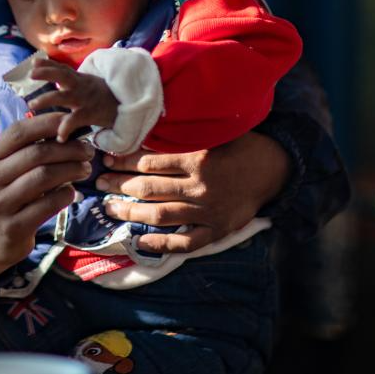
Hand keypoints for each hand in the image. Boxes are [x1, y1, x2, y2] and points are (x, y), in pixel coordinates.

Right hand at [0, 112, 94, 278]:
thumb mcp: (1, 171)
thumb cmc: (1, 196)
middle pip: (36, 153)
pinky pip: (48, 205)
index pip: (19, 131)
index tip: (72, 122)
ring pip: (44, 177)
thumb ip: (24, 151)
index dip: (49, 122)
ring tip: (85, 168)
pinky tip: (72, 192)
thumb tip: (65, 128)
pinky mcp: (14, 227)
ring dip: (71, 169)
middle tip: (88, 150)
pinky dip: (66, 194)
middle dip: (69, 148)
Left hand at [27, 57, 117, 141]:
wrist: (127, 106)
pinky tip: (58, 137)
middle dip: (46, 73)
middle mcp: (80, 86)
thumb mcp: (86, 84)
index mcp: (79, 79)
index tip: (33, 61)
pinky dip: (65, 128)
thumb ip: (70, 80)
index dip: (48, 64)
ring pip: (64, 96)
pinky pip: (75, 120)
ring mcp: (84, 100)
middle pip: (62, 76)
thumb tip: (50, 77)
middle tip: (31, 74)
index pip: (62, 68)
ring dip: (47, 99)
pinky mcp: (90, 114)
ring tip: (32, 104)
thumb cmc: (102, 96)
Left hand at [96, 131, 288, 252]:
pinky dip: (162, 243)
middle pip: (149, 188)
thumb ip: (183, 135)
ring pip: (161, 215)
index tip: (106, 159)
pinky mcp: (217, 230)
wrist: (275, 169)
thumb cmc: (240, 146)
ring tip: (110, 208)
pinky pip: (185, 242)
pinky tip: (141, 241)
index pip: (150, 162)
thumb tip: (146, 130)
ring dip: (131, 212)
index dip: (124, 161)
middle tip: (100, 183)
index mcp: (198, 159)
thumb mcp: (213, 133)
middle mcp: (200, 187)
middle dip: (119, 185)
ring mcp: (208, 212)